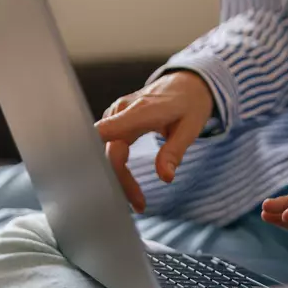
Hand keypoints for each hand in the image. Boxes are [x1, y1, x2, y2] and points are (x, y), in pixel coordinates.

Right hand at [94, 71, 213, 212]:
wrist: (188, 82)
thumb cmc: (190, 103)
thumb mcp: (190, 127)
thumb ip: (174, 151)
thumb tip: (165, 177)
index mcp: (141, 111)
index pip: (106, 133)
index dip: (97, 157)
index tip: (105, 184)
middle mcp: (122, 110)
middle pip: (109, 151)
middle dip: (120, 180)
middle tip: (139, 204)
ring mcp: (117, 114)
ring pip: (107, 150)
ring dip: (117, 176)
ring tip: (136, 199)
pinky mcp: (117, 120)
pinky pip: (109, 145)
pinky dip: (116, 166)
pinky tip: (126, 182)